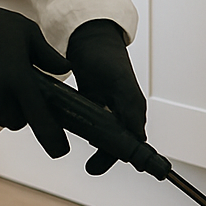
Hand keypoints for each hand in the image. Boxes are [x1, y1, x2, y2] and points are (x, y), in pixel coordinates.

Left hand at [67, 20, 146, 174]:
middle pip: (116, 144)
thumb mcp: (117, 80)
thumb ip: (129, 107)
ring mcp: (105, 108)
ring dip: (95, 145)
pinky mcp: (91, 103)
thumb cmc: (105, 54)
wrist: (88, 37)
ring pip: (101, 136)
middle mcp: (122, 111)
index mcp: (133, 109)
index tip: (105, 168)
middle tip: (91, 167)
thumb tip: (137, 134)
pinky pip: (88, 123)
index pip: (133, 142)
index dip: (123, 157)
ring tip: (80, 152)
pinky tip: (68, 132)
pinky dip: (81, 130)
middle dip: (106, 157)